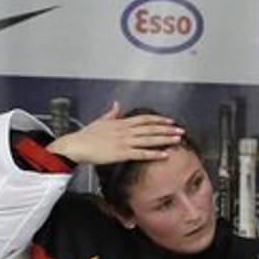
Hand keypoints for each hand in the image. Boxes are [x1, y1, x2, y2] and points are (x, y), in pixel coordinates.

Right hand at [45, 102, 184, 164]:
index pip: (144, 119)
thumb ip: (112, 113)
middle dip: (167, 129)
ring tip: (177, 140)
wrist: (77, 145)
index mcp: (121, 123)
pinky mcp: (121, 153)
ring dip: (164, 139)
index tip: (170, 121)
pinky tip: (164, 154)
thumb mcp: (100, 121)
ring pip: (149, 139)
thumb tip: (117, 104)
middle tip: (181, 130)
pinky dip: (154, 154)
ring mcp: (124, 141)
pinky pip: (141, 153)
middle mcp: (125, 131)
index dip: (159, 119)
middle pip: (150, 128)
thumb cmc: (87, 135)